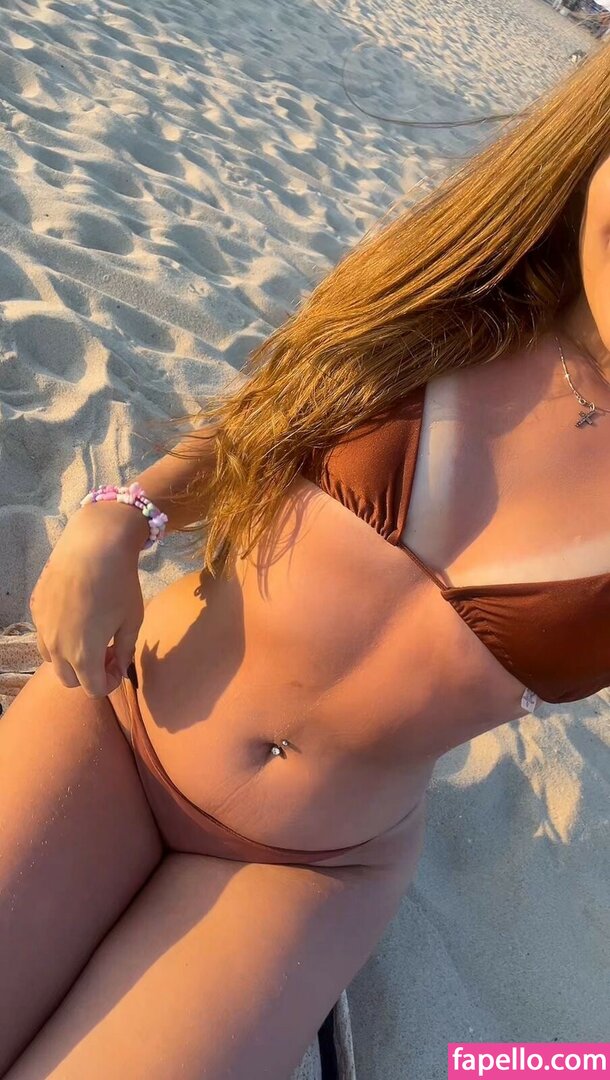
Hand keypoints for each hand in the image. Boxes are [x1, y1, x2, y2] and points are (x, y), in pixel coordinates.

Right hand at [30, 502, 148, 697]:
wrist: (94, 545)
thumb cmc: (120, 584)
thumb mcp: (132, 621)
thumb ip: (125, 651)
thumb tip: (120, 667)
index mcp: (83, 655)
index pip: (93, 689)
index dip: (109, 683)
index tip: (119, 665)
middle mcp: (57, 646)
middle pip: (69, 680)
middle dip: (88, 674)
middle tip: (107, 652)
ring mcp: (42, 627)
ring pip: (52, 659)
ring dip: (70, 657)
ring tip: (90, 635)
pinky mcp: (36, 608)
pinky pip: (44, 633)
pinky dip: (59, 635)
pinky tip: (77, 613)